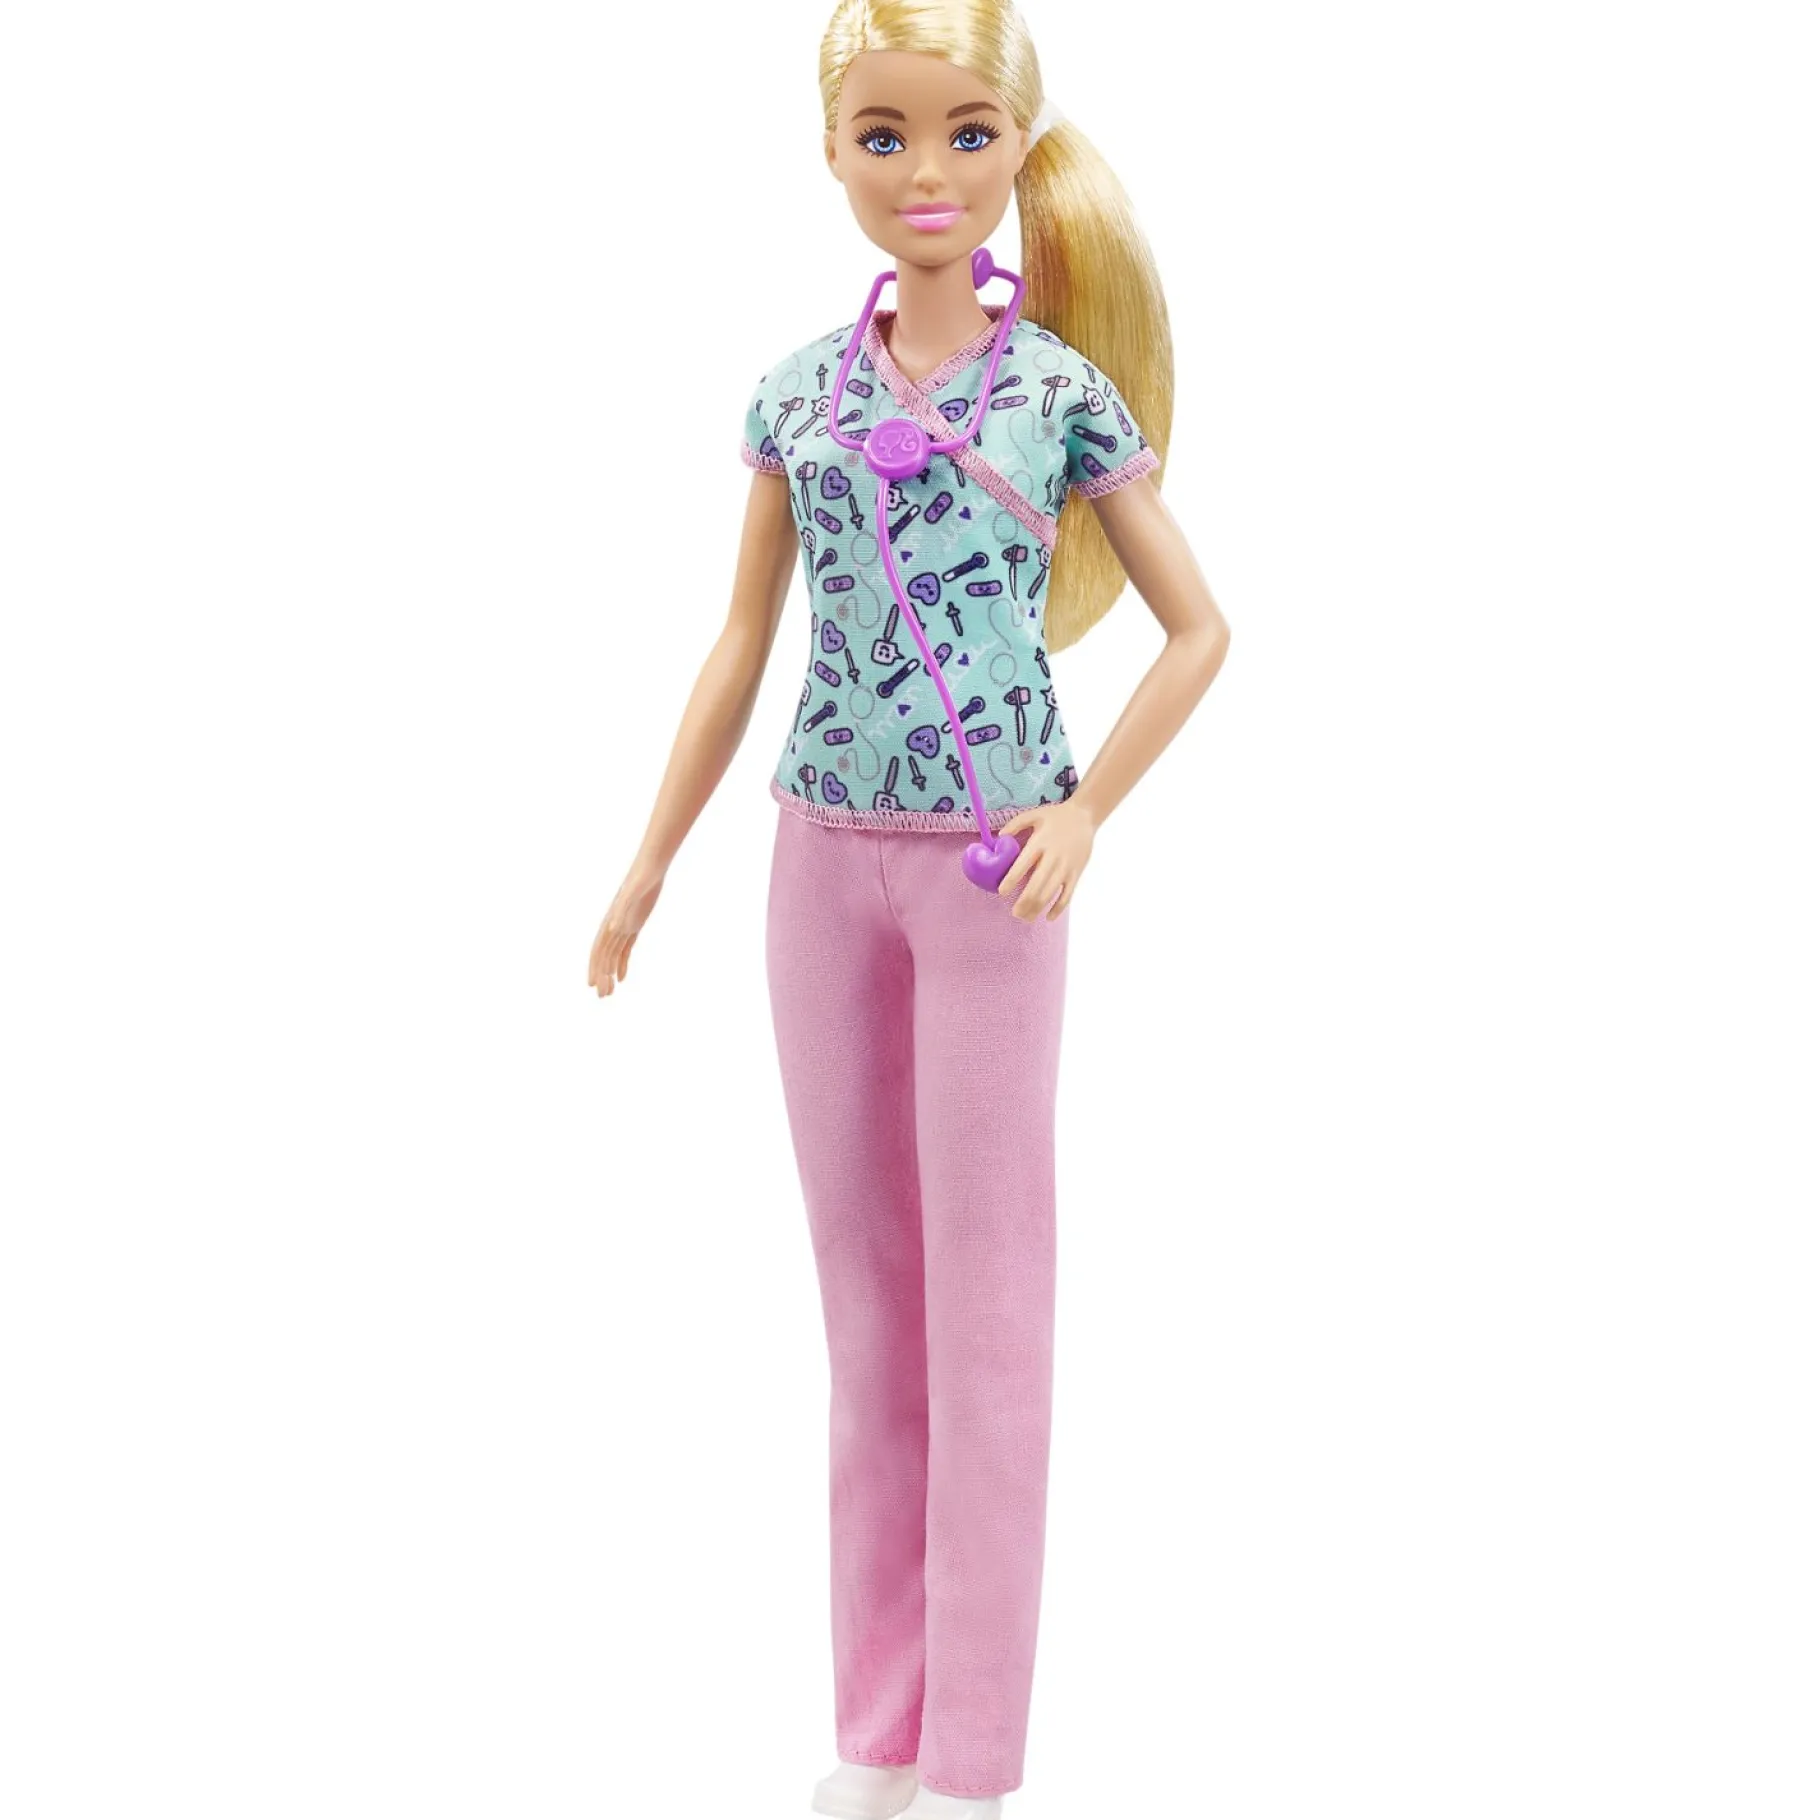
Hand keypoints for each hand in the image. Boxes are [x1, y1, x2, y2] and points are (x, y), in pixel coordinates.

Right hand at [588, 864, 665, 995]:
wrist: (651, 867)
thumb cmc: (641, 877)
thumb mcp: (633, 893)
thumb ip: (623, 908)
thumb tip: (614, 928)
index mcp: (610, 920)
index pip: (598, 949)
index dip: (594, 966)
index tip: (592, 984)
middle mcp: (614, 925)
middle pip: (604, 956)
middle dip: (602, 976)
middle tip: (602, 997)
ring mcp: (624, 925)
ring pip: (614, 955)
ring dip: (610, 974)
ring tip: (609, 993)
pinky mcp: (635, 924)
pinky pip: (626, 949)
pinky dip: (622, 964)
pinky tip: (621, 978)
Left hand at [994, 799, 1093, 922]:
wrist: (1084, 817)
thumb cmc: (1055, 817)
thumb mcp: (1033, 814)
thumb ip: (1015, 824)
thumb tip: (998, 838)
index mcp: (1040, 843)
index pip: (1022, 865)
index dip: (1011, 880)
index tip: (1002, 892)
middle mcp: (1053, 858)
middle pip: (1036, 886)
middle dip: (1023, 902)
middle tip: (1014, 912)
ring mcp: (1066, 867)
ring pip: (1050, 894)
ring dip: (1037, 908)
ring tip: (1025, 917)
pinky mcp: (1076, 874)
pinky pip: (1067, 896)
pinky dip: (1058, 908)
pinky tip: (1048, 917)